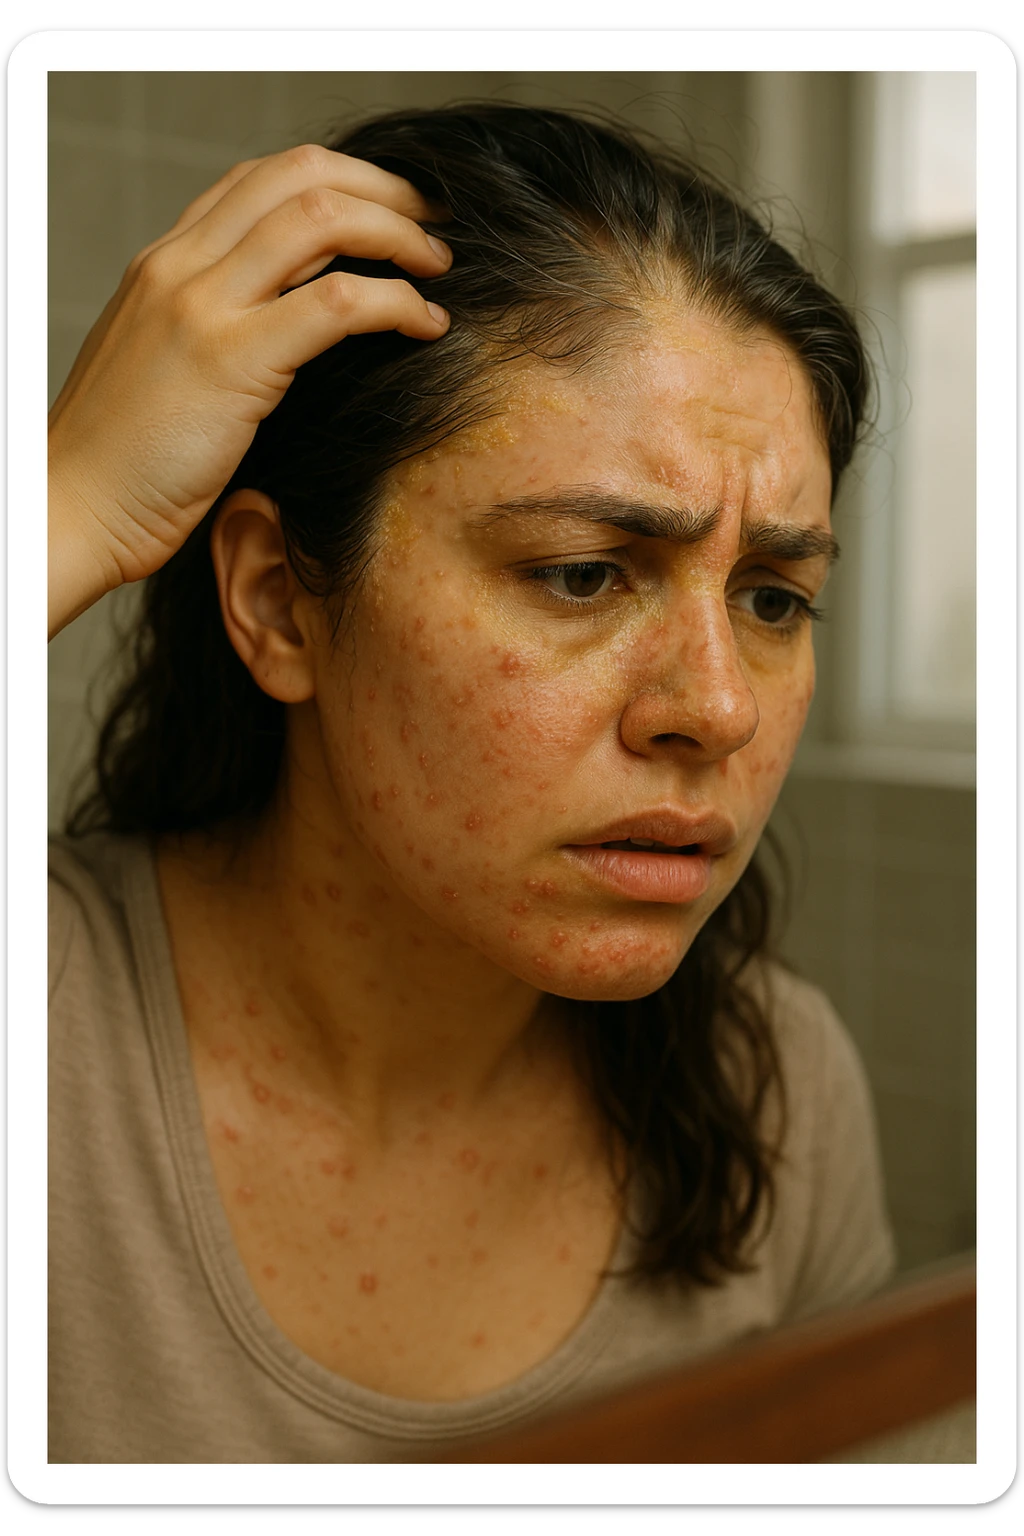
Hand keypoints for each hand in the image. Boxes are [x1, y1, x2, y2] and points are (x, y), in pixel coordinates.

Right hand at [48, 145, 450, 636]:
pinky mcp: (231, 359)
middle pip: (301, 175)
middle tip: (436, 228)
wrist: (72, 509)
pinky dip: (397, 303)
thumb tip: (299, 329)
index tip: (393, 213)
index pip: (262, 179)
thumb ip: (217, 331)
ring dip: (399, 235)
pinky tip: (426, 326)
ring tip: (439, 270)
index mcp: (165, 263)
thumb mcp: (167, 371)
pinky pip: (338, 301)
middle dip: (385, 190)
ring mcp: (202, 306)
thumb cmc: (125, 463)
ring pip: (323, 219)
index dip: (342, 181)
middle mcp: (180, 266)